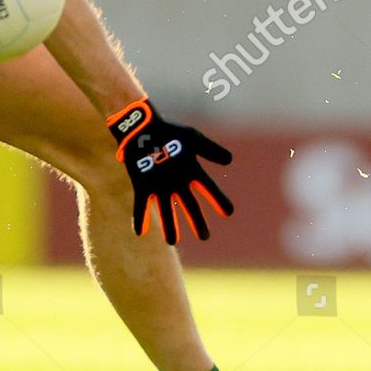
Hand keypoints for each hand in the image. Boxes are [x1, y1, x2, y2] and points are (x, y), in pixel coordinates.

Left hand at [105, 97, 233, 244]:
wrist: (142, 128)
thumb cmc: (168, 131)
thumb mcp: (192, 137)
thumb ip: (209, 148)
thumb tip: (230, 160)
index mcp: (191, 172)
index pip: (209, 189)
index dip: (218, 200)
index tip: (228, 212)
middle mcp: (177, 183)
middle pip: (190, 206)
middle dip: (197, 221)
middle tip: (204, 236)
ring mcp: (159, 186)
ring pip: (166, 211)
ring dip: (169, 225)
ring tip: (171, 241)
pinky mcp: (142, 186)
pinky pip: (141, 205)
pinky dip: (140, 217)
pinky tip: (140, 231)